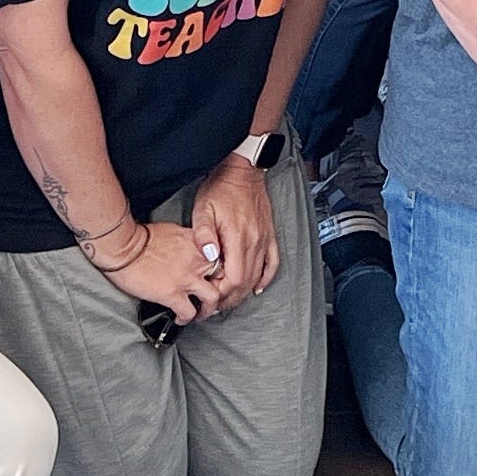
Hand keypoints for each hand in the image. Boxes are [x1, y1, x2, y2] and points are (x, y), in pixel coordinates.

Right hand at [88, 219, 216, 325]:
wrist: (125, 246)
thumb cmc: (143, 237)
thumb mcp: (175, 231)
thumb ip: (190, 242)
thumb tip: (193, 252)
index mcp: (199, 243)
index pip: (222, 258)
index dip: (222, 270)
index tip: (216, 277)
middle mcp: (198, 260)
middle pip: (223, 278)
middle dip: (220, 290)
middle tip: (213, 298)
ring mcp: (187, 277)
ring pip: (213, 299)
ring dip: (208, 309)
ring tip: (200, 313)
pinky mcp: (172, 294)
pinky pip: (188, 312)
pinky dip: (186, 319)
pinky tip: (179, 319)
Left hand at [183, 157, 278, 305]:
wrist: (243, 169)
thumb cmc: (221, 187)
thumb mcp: (203, 208)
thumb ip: (203, 234)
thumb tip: (208, 256)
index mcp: (238, 237)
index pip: (232, 278)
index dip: (220, 293)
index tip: (208, 296)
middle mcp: (254, 241)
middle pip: (245, 282)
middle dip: (230, 298)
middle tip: (214, 305)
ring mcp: (264, 239)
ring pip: (258, 276)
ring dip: (244, 292)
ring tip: (229, 300)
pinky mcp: (270, 235)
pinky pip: (273, 263)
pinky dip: (266, 278)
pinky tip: (257, 287)